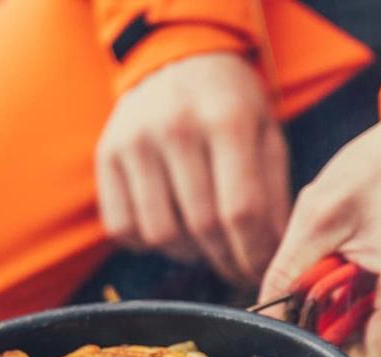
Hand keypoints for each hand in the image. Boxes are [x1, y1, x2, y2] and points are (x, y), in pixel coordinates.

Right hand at [96, 52, 289, 283]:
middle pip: (201, 227)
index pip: (241, 210)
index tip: (260, 273)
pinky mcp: (106, 156)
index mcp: (226, 118)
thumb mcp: (266, 134)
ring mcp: (134, 141)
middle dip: (225, 260)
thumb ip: (273, 194)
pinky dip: (147, 242)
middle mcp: (175, 126)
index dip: (253, 254)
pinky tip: (168, 225)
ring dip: (187, 253)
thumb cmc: (229, 105)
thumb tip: (274, 256)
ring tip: (203, 242)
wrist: (176, 58)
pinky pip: (124, 229)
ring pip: (160, 235)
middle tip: (237, 268)